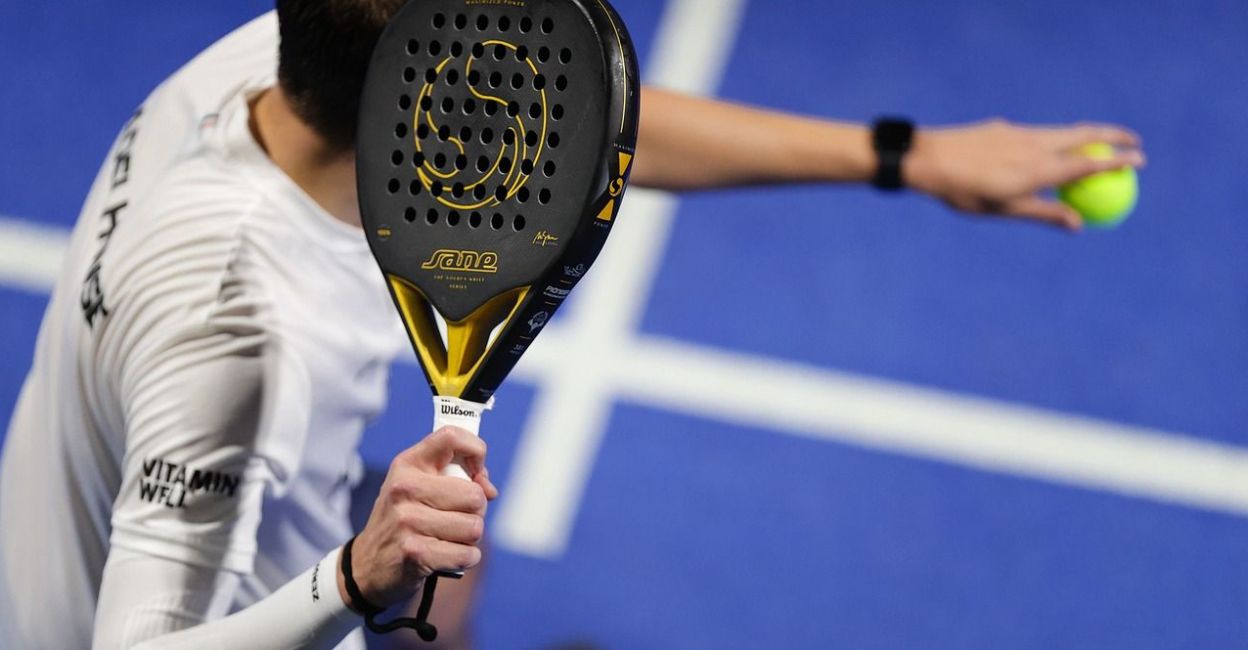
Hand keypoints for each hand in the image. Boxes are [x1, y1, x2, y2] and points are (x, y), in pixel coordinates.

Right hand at [339, 426, 497, 609]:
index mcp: (408, 465)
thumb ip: (457, 478)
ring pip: (474, 527)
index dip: (476, 451)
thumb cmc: (403, 520)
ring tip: (448, 538)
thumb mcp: (418, 487)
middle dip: (476, 511)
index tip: (476, 473)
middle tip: (456, 518)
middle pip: (474, 495)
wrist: (367, 564)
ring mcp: (408, 520)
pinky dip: (466, 558)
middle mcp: (405, 488)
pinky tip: (447, 556)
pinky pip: (468, 554)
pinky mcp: (415, 552)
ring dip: (469, 538)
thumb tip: (489, 490)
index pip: (452, 437)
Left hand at [904, 119, 1145, 229]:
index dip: (1118, 160)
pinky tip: (1045, 150)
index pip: (1090, 161)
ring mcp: (1019, 132)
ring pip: (1061, 130)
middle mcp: (1034, 144)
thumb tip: (1078, 224)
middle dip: (1113, 135)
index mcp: (1038, 168)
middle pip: (1083, 134)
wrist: (926, 158)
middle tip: (1133, 142)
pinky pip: (1038, 132)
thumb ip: (1043, 213)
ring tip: (1099, 143)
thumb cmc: (963, 192)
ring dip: (1085, 134)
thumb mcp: (1003, 210)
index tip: (1141, 160)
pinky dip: (1054, 139)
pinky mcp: (1003, 128)